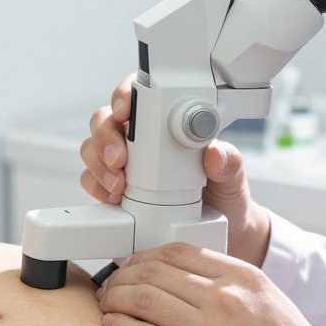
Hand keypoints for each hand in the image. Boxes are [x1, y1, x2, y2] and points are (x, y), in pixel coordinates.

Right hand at [80, 74, 271, 265]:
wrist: (223, 230)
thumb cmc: (224, 193)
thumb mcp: (233, 176)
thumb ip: (228, 161)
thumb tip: (213, 153)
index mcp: (166, 123)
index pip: (137, 95)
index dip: (123, 96)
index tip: (125, 111)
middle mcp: (141, 139)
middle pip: (105, 120)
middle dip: (105, 136)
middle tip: (119, 158)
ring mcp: (125, 163)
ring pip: (92, 148)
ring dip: (98, 164)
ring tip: (118, 184)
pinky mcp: (114, 189)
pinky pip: (92, 180)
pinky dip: (96, 187)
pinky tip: (113, 197)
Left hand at [98, 243, 325, 325]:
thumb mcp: (268, 299)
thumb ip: (229, 283)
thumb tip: (180, 276)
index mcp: (244, 277)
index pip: (177, 251)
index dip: (144, 255)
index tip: (132, 265)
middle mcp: (226, 299)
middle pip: (154, 271)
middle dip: (122, 275)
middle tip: (111, 285)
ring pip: (144, 300)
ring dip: (115, 299)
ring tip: (108, 304)